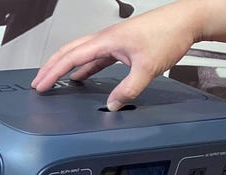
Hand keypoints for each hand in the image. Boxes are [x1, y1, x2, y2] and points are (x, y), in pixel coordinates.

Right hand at [32, 2, 202, 110]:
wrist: (187, 20)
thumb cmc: (169, 34)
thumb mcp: (148, 68)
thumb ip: (128, 89)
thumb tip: (113, 104)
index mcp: (106, 41)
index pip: (70, 58)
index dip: (52, 73)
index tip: (41, 85)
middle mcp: (105, 38)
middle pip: (68, 52)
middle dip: (50, 68)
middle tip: (38, 82)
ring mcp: (113, 41)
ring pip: (80, 53)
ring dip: (64, 66)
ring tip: (53, 79)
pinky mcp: (121, 44)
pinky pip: (95, 57)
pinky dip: (83, 67)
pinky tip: (82, 76)